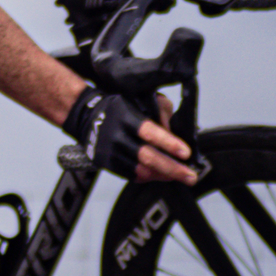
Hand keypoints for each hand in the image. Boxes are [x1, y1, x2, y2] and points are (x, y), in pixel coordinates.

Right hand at [62, 84, 196, 186]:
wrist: (85, 115)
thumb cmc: (117, 106)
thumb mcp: (140, 98)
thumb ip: (161, 112)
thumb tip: (174, 133)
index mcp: (126, 116)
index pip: (150, 132)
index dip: (169, 143)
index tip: (186, 153)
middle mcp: (117, 136)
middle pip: (147, 157)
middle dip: (172, 169)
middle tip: (191, 176)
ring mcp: (111, 152)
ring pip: (141, 171)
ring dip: (163, 176)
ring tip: (180, 176)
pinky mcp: (107, 163)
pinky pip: (131, 175)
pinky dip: (148, 177)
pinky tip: (160, 175)